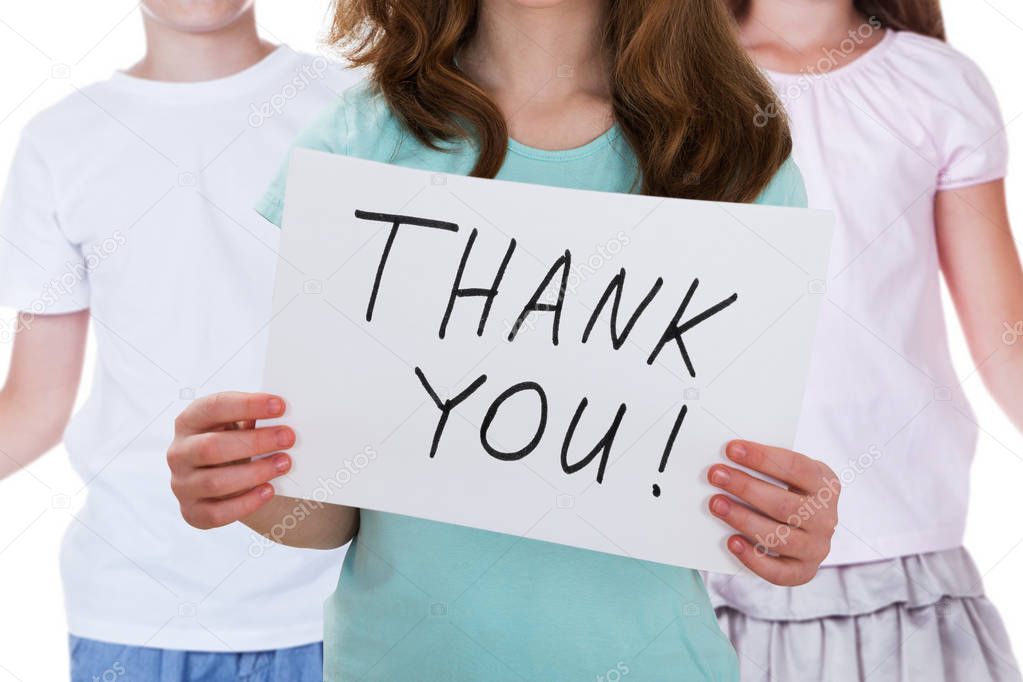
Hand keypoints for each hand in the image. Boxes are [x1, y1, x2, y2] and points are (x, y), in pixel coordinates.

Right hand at [168, 392, 293, 528]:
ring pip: (214, 482)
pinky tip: (268, 490)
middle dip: (254, 442)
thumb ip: (252, 417)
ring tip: (283, 463)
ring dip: (255, 472)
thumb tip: (281, 415)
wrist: (218, 478)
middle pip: (211, 447)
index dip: (247, 405)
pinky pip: (217, 513)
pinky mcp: (192, 511)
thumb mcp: (235, 424)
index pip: (213, 407)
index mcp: (189, 422)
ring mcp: (182, 484)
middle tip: (288, 438)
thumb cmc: (230, 443)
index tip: (279, 406)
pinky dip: (246, 503)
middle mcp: (179, 453)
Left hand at [707, 440, 839, 585]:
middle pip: (784, 504)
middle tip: (716, 475)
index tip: (732, 449)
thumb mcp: (789, 474)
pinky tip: (731, 542)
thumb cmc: (789, 492)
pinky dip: (753, 558)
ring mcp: (817, 547)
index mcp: (825, 484)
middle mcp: (826, 517)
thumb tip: (729, 461)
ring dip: (743, 519)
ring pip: (779, 536)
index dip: (762, 458)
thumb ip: (767, 468)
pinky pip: (778, 571)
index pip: (796, 467)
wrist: (807, 528)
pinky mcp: (804, 571)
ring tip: (716, 504)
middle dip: (746, 488)